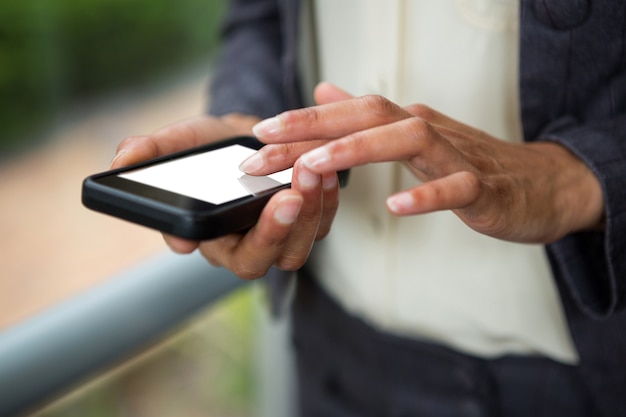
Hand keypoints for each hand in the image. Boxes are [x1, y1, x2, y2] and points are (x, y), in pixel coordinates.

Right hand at [112, 114, 339, 278]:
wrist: (249, 138)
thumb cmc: (212, 147)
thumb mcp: (179, 143)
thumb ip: (152, 150)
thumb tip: (123, 159)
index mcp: (211, 235)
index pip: (214, 251)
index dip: (213, 242)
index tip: (204, 230)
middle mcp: (246, 244)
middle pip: (262, 259)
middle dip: (275, 231)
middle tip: (288, 198)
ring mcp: (280, 236)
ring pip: (297, 246)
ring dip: (310, 213)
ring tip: (310, 173)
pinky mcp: (308, 221)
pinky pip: (322, 223)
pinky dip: (327, 199)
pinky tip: (326, 170)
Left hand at [243, 83, 603, 243]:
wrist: (543, 185)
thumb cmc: (472, 165)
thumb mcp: (413, 137)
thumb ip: (368, 118)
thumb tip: (325, 89)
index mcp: (407, 124)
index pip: (348, 113)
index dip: (302, 123)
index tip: (258, 136)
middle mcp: (428, 130)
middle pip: (368, 116)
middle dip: (312, 131)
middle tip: (262, 151)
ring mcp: (458, 158)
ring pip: (408, 139)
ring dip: (358, 150)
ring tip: (313, 166)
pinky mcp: (485, 190)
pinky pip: (456, 188)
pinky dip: (426, 194)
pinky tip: (395, 206)